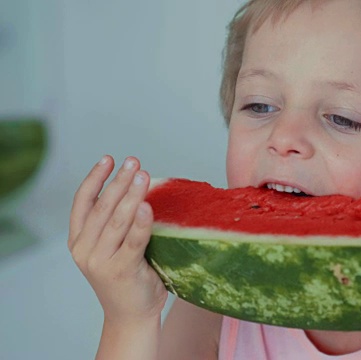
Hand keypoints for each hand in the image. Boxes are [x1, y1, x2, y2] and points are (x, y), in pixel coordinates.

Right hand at [69, 155, 166, 323]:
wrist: (131, 314)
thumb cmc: (129, 276)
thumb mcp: (113, 247)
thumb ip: (116, 223)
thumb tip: (139, 186)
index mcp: (78, 241)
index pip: (83, 202)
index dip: (95, 178)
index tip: (109, 159)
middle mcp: (84, 249)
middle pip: (102, 207)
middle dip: (119, 181)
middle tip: (134, 162)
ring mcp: (101, 261)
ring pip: (117, 220)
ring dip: (131, 194)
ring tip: (144, 175)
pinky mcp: (121, 269)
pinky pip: (133, 240)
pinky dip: (140, 222)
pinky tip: (147, 205)